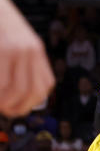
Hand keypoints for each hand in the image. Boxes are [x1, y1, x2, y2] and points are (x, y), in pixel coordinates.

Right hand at [0, 0, 54, 116]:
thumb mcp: (13, 39)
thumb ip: (18, 60)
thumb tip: (15, 89)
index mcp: (35, 48)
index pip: (45, 84)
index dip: (32, 102)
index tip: (18, 108)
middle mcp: (30, 49)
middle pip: (33, 91)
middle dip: (18, 107)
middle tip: (5, 111)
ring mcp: (17, 49)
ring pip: (17, 89)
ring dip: (6, 102)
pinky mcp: (4, 49)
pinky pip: (3, 81)